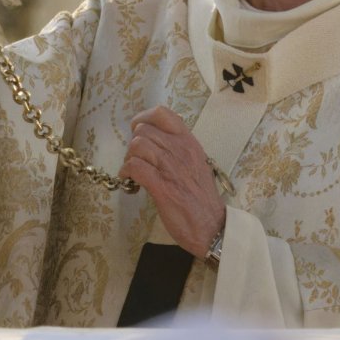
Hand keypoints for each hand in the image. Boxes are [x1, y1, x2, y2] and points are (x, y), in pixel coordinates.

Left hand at [118, 106, 225, 256]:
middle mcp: (180, 150)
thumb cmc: (201, 197)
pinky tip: (131, 182)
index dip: (143, 118)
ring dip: (129, 159)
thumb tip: (154, 141)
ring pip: (137, 145)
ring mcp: (170, 167)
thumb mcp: (194, 163)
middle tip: (138, 161)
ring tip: (134, 173)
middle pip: (143, 130)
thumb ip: (177, 149)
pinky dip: (127, 173)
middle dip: (134, 145)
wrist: (213, 226)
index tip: (139, 132)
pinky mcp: (161, 186)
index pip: (162, 113)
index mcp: (188, 142)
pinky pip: (135, 166)